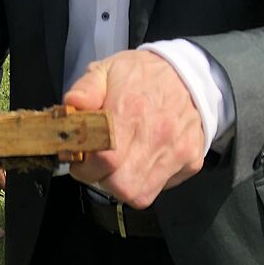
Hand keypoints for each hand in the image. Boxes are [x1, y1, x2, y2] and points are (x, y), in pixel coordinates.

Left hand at [64, 50, 204, 208]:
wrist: (187, 73)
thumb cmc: (141, 74)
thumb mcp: (106, 69)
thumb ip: (86, 88)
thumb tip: (72, 104)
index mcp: (130, 112)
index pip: (105, 160)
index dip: (85, 167)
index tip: (78, 160)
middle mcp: (157, 136)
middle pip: (123, 186)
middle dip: (102, 180)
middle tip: (96, 165)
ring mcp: (177, 152)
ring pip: (143, 195)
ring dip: (123, 185)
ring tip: (116, 166)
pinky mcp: (191, 162)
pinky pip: (163, 187)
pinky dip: (147, 182)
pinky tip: (139, 162)